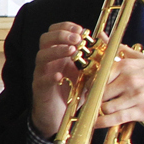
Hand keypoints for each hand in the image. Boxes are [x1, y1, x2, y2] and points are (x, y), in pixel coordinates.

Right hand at [30, 22, 89, 138]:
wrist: (58, 117)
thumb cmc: (72, 93)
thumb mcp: (84, 72)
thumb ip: (91, 58)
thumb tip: (103, 39)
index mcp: (58, 55)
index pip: (55, 32)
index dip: (65, 27)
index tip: (80, 29)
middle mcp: (48, 62)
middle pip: (45, 40)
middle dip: (61, 35)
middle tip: (77, 38)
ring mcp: (42, 74)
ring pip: (41, 56)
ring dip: (57, 51)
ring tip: (72, 51)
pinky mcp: (41, 89)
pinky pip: (42, 80)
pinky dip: (50, 76)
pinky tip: (60, 75)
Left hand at [95, 47, 143, 128]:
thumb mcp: (142, 58)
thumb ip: (119, 49)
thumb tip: (102, 35)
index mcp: (126, 66)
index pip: (97, 78)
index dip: (91, 87)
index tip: (88, 91)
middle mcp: (129, 80)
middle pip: (99, 93)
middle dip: (94, 100)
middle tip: (91, 104)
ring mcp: (135, 96)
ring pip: (105, 107)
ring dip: (100, 111)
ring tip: (98, 112)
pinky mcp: (141, 111)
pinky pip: (115, 118)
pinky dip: (102, 122)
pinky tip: (95, 124)